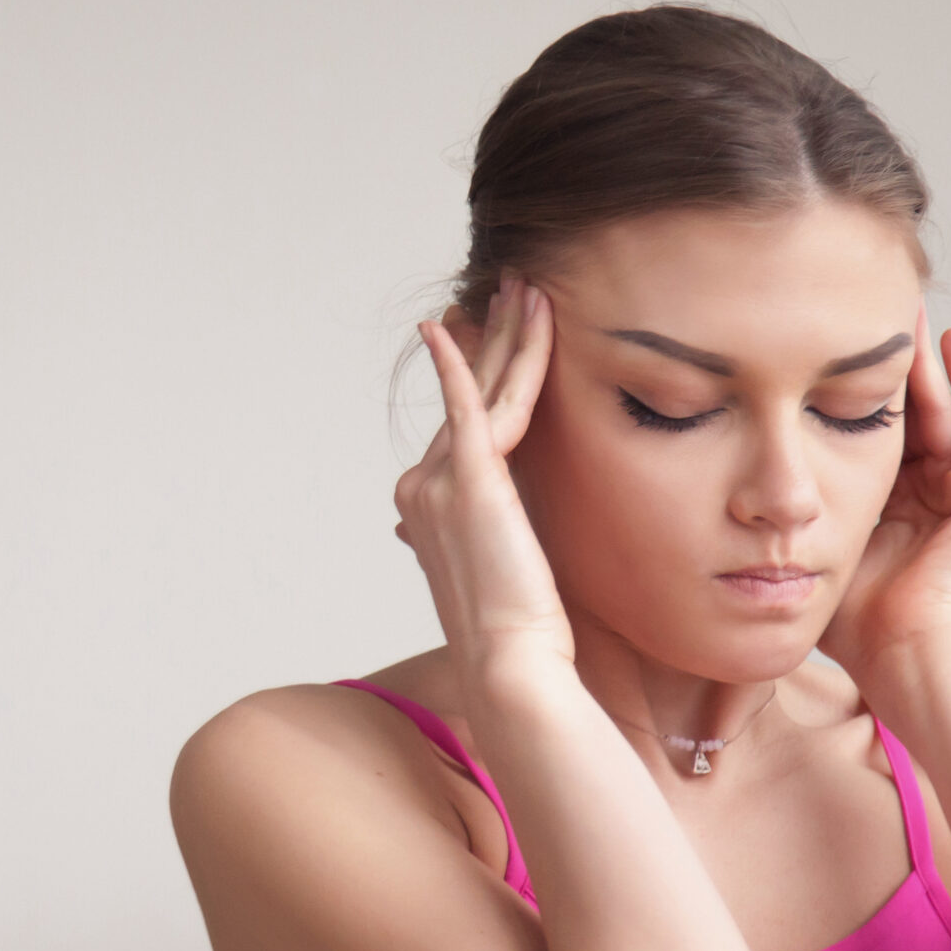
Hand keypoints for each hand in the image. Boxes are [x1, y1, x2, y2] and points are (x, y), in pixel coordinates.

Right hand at [395, 277, 572, 675]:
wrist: (509, 662)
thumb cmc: (517, 633)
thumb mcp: (499, 573)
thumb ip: (488, 537)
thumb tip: (485, 535)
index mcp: (428, 505)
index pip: (462, 424)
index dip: (484, 374)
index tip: (501, 334)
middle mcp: (422, 487)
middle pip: (468, 396)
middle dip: (494, 337)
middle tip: (515, 288)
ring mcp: (438, 482)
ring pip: (481, 392)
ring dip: (506, 335)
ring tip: (527, 289)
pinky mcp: (469, 481)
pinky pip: (465, 406)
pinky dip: (461, 362)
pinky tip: (452, 325)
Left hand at [820, 308, 950, 690]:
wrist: (899, 652)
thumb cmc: (851, 620)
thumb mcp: (811, 545)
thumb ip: (792, 511)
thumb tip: (732, 482)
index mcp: (888, 509)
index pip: (868, 434)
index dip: (849, 390)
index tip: (822, 346)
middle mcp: (929, 496)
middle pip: (910, 413)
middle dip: (889, 363)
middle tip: (867, 307)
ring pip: (942, 411)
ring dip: (924, 361)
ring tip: (904, 307)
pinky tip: (947, 343)